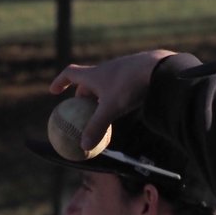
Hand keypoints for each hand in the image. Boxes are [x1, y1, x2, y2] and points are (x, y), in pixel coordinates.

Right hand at [50, 50, 177, 152]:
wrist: (161, 68)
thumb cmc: (130, 86)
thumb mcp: (111, 109)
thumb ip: (96, 127)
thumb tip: (83, 146)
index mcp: (94, 74)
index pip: (71, 74)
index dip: (60, 82)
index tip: (54, 91)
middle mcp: (107, 68)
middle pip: (88, 81)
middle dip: (83, 94)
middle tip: (81, 109)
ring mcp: (123, 68)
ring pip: (106, 82)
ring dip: (101, 94)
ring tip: (104, 110)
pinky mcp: (138, 71)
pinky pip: (122, 83)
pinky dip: (118, 93)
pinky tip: (126, 103)